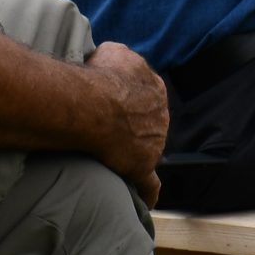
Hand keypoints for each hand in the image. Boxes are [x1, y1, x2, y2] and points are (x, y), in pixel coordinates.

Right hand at [84, 43, 168, 205]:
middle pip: (149, 125)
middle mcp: (160, 115)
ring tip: (113, 161)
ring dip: (134, 156)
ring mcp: (155, 142)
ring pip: (148, 151)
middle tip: (110, 134)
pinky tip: (145, 202)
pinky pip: (149, 184)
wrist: (95, 104)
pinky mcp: (143, 166)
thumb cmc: (100, 76)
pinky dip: (148, 193)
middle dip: (134, 129)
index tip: (115, 108)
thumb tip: (110, 59)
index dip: (130, 103)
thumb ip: (118, 56)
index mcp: (154, 88)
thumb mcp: (113, 52)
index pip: (146, 97)